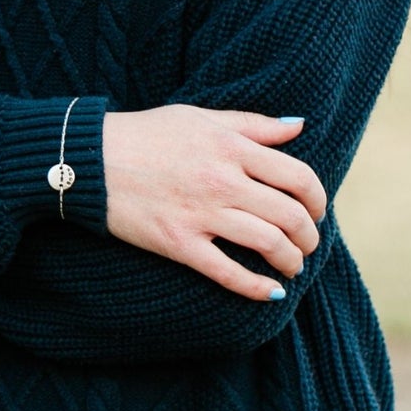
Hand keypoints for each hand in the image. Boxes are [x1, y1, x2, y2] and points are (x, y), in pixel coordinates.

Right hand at [101, 106, 326, 300]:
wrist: (92, 159)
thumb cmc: (149, 133)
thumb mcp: (202, 117)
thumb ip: (253, 124)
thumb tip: (299, 125)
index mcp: (231, 147)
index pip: (297, 176)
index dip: (317, 198)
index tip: (318, 210)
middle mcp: (223, 181)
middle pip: (289, 215)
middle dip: (309, 235)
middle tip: (308, 242)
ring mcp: (202, 214)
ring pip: (268, 244)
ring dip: (291, 261)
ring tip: (292, 265)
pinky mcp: (180, 244)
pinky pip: (228, 273)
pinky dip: (257, 288)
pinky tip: (272, 293)